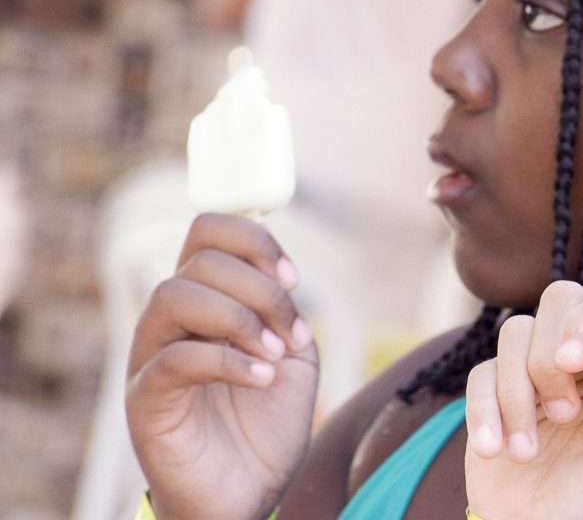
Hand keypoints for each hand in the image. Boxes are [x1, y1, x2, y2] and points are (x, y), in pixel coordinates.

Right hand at [125, 213, 318, 519]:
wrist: (248, 493)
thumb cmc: (265, 424)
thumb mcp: (293, 355)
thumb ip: (287, 309)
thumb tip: (280, 273)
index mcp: (206, 300)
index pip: (208, 231)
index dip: (253, 239)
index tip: (294, 277)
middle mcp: (171, 320)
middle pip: (199, 261)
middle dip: (261, 289)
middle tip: (292, 333)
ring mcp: (151, 356)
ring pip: (175, 296)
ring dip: (239, 319)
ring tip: (274, 355)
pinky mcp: (146, 398)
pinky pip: (173, 358)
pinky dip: (227, 361)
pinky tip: (262, 380)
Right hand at [464, 282, 582, 519]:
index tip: (580, 358)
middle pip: (562, 298)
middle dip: (555, 342)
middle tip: (562, 399)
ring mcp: (535, 371)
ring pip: (516, 332)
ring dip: (520, 392)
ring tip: (530, 451)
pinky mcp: (493, 392)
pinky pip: (482, 374)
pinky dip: (487, 412)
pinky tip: (499, 452)